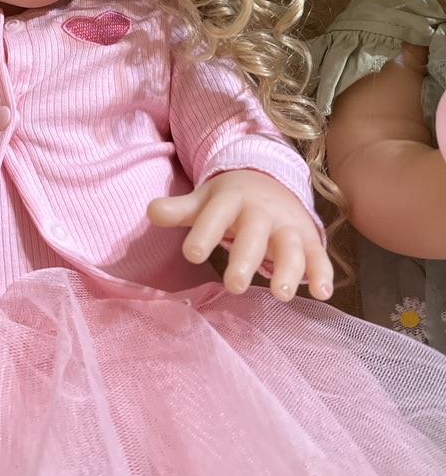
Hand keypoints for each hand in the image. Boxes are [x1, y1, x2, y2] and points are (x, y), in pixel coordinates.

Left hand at [147, 169, 333, 301]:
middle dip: (246, 259)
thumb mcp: (204, 200)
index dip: (205, 233)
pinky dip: (322, 272)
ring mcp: (287, 225)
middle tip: (235, 286)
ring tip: (282, 295)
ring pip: (291, 246)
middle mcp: (261, 212)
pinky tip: (322, 293)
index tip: (192, 255)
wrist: (270, 180)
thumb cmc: (229, 201)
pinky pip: (318, 255)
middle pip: (255, 234)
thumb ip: (180, 209)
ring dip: (289, 269)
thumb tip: (151, 211)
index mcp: (231, 200)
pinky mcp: (308, 239)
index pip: (216, 215)